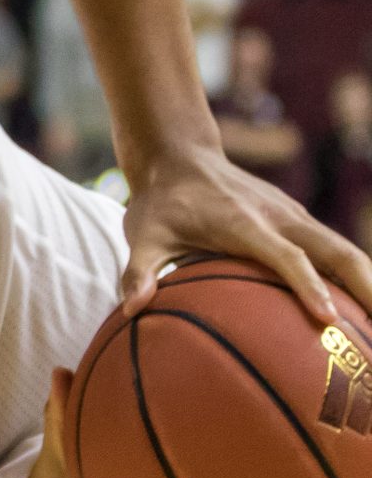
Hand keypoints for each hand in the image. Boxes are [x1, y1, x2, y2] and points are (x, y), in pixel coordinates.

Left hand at [118, 147, 371, 323]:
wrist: (180, 157)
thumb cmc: (160, 202)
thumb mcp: (141, 232)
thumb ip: (138, 269)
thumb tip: (130, 309)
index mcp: (245, 222)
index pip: (286, 256)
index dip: (307, 286)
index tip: (328, 320)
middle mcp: (280, 218)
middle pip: (338, 252)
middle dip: (367, 289)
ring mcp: (294, 218)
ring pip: (345, 251)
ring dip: (370, 285)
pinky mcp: (299, 221)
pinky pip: (336, 250)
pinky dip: (356, 277)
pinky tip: (365, 311)